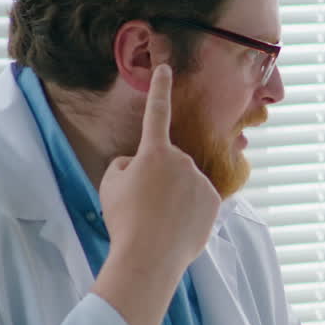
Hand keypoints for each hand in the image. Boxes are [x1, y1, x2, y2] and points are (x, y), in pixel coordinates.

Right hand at [99, 64, 220, 277]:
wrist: (149, 256)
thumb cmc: (124, 219)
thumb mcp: (110, 184)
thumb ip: (126, 164)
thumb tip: (139, 164)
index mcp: (155, 152)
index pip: (157, 112)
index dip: (160, 89)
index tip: (166, 67)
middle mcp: (183, 160)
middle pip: (166, 163)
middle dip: (156, 177)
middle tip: (141, 205)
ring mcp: (201, 180)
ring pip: (183, 183)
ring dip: (172, 195)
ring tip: (157, 220)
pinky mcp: (214, 201)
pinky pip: (197, 200)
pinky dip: (187, 211)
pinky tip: (175, 227)